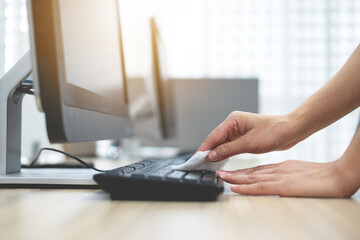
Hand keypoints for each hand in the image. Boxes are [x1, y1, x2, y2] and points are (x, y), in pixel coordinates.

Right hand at [197, 111, 303, 161]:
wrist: (291, 131)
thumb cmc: (274, 132)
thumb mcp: (249, 143)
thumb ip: (228, 150)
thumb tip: (212, 155)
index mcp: (233, 120)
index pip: (214, 136)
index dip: (204, 148)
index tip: (196, 159)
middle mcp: (234, 124)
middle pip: (216, 139)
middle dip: (208, 152)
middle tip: (199, 164)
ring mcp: (238, 131)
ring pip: (222, 144)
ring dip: (216, 153)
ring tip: (207, 165)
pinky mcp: (244, 137)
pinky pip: (230, 146)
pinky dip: (225, 154)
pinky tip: (220, 161)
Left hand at [217, 160, 357, 196]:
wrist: (335, 176)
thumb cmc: (320, 176)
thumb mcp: (299, 172)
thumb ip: (286, 175)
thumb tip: (278, 181)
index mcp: (281, 167)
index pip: (257, 169)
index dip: (242, 170)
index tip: (231, 171)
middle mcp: (276, 171)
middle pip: (250, 171)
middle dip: (234, 172)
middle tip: (220, 171)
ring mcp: (278, 177)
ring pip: (252, 177)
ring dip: (235, 177)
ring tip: (221, 176)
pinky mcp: (282, 186)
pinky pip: (260, 186)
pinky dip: (246, 187)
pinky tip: (235, 187)